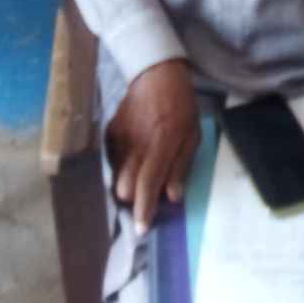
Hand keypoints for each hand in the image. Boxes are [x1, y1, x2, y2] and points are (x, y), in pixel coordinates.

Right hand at [104, 59, 200, 235]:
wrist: (156, 73)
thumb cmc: (181, 105)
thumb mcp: (193, 135)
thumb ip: (181, 166)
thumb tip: (173, 197)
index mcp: (162, 143)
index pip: (148, 184)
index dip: (144, 209)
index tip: (142, 229)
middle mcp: (137, 143)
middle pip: (124, 188)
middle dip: (134, 198)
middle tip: (148, 193)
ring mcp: (120, 137)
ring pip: (115, 177)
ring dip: (128, 183)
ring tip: (141, 173)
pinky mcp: (110, 131)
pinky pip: (112, 160)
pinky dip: (122, 166)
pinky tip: (134, 156)